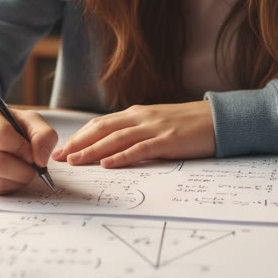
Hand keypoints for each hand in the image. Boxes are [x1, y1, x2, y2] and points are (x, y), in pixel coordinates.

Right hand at [0, 101, 57, 194]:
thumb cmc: (8, 126)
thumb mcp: (28, 121)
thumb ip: (43, 134)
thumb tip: (41, 160)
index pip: (1, 135)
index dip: (22, 149)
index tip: (32, 155)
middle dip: (23, 171)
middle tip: (32, 169)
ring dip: (16, 182)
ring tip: (21, 172)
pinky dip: (6, 188)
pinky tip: (8, 177)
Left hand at [50, 101, 214, 168]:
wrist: (219, 118)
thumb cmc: (188, 125)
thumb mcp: (157, 125)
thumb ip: (137, 133)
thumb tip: (114, 148)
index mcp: (137, 114)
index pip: (100, 124)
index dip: (79, 136)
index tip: (62, 149)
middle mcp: (141, 117)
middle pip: (102, 129)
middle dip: (78, 143)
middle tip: (58, 157)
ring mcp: (154, 128)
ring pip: (115, 138)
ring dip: (92, 150)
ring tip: (74, 161)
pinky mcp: (168, 140)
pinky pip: (140, 148)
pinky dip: (121, 156)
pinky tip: (107, 164)